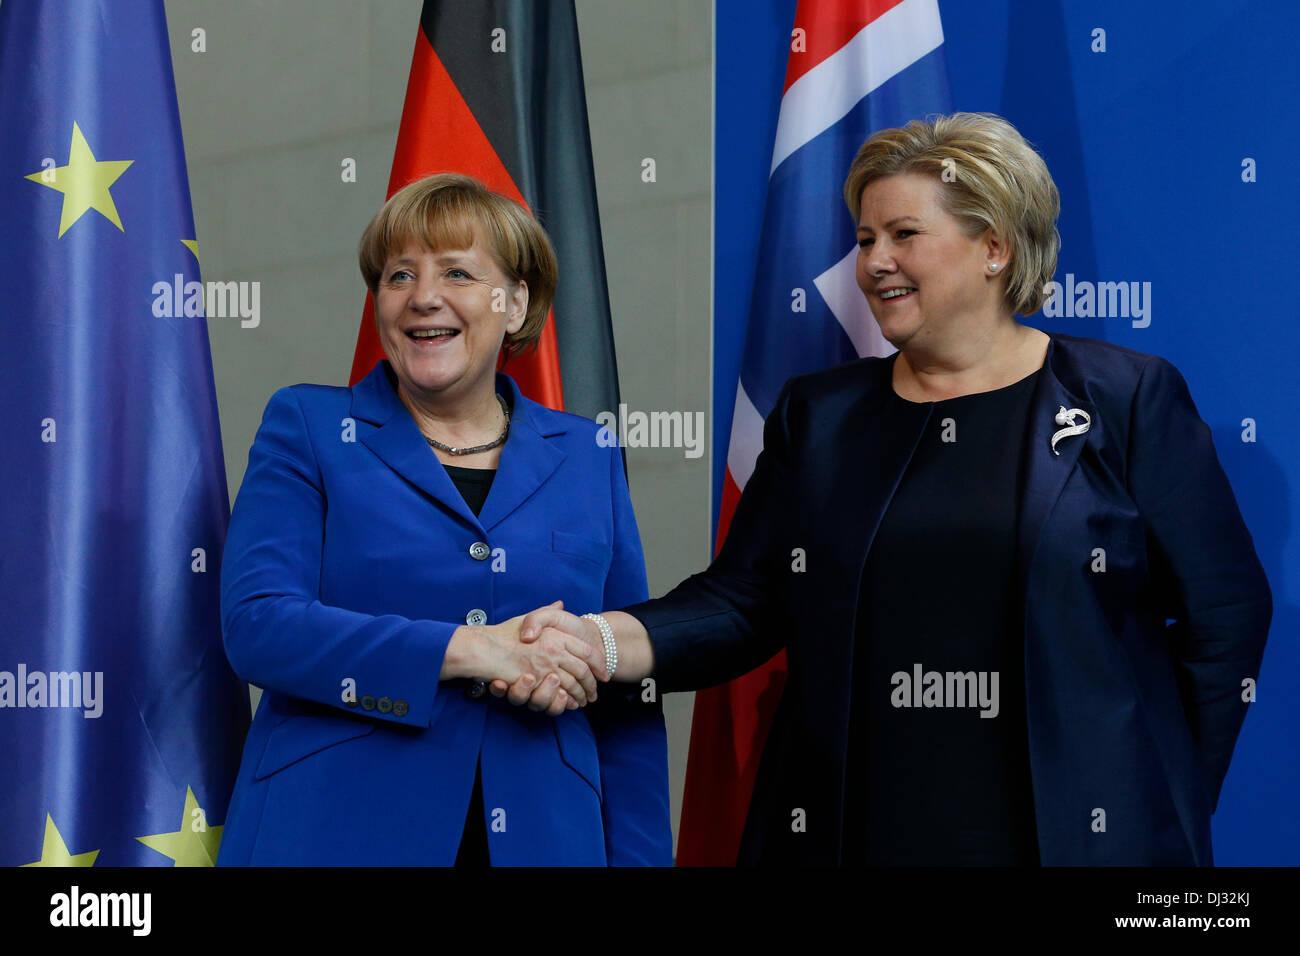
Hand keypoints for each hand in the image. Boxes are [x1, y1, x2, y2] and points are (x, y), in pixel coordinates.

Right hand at [452, 603, 600, 715]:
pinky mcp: (534, 682)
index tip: (602, 674)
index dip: (598, 664)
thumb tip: (560, 603)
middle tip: (594, 694)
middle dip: (591, 685)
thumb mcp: (528, 617)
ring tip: (582, 700)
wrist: (481, 647)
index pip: (587, 651)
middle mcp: (553, 650)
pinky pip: (555, 694)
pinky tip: (566, 703)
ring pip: (571, 685)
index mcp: (556, 634)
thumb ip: (546, 613)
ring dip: (579, 695)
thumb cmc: (504, 633)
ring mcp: (544, 666)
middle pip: (583, 671)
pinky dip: (563, 701)